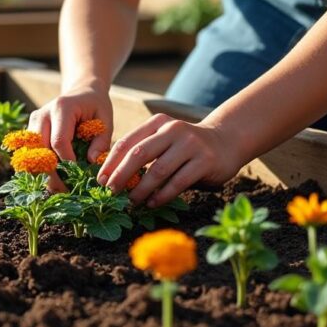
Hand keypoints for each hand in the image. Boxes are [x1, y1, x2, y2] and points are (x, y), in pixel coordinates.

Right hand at [27, 83, 113, 191]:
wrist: (81, 92)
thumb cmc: (95, 106)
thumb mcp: (105, 119)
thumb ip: (102, 140)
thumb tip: (91, 162)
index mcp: (62, 108)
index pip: (59, 141)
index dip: (67, 163)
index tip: (78, 178)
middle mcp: (42, 114)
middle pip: (40, 150)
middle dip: (51, 174)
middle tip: (65, 192)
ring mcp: (32, 123)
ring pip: (30, 154)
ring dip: (42, 174)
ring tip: (57, 189)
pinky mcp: (29, 131)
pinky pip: (29, 154)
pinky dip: (38, 169)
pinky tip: (51, 181)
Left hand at [97, 114, 241, 207]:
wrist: (226, 141)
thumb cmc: (186, 146)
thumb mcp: (164, 141)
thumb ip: (144, 152)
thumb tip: (113, 177)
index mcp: (158, 123)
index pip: (128, 142)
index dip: (111, 162)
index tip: (101, 180)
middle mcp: (173, 129)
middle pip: (139, 154)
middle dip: (121, 175)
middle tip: (111, 192)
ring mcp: (191, 144)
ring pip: (158, 170)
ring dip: (141, 189)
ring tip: (132, 202)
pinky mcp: (205, 161)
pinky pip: (178, 182)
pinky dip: (162, 195)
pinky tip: (153, 204)